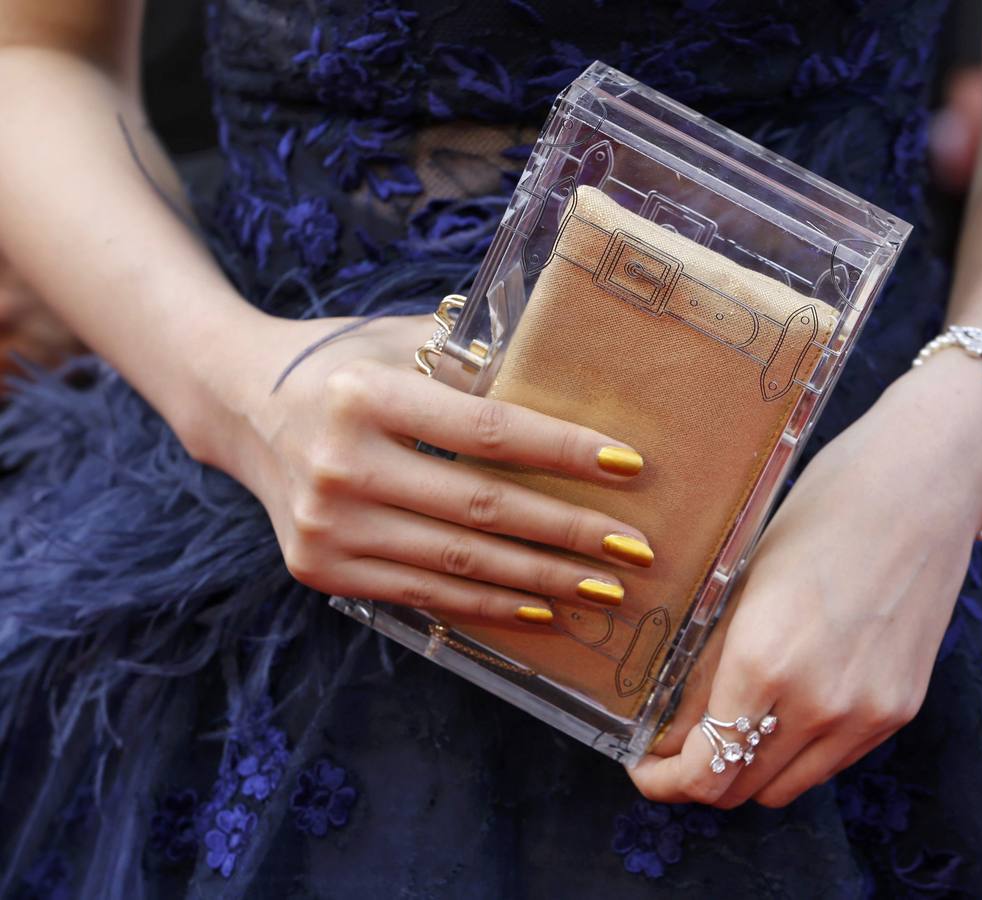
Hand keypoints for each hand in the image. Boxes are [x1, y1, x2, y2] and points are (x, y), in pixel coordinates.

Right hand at [195, 312, 655, 627]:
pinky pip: (423, 594)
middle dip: (570, 534)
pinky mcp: (321, 569)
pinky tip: (542, 610)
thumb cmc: (343, 365)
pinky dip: (489, 607)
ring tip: (605, 592)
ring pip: (459, 565)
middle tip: (635, 550)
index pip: (489, 431)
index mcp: (365, 396)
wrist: (240, 406)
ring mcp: (326, 527)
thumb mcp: (401, 340)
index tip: (629, 466)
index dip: (564, 452)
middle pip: (482, 509)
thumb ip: (473, 360)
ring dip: (542, 582)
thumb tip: (572, 381)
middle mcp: (339, 466)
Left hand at [629, 350, 981, 806]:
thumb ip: (706, 667)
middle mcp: (819, 704)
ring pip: (786, 787)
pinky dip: (798, 751)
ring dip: (749, 768)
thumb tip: (670, 733)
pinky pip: (832, 760)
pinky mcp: (900, 711)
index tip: (644, 767)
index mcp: (764, 661)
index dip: (663, 781)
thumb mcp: (742, 583)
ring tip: (730, 725)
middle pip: (739, 789)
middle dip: (698, 776)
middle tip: (675, 748)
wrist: (922, 487)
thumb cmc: (821, 514)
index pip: (703, 770)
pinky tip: (785, 705)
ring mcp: (866, 714)